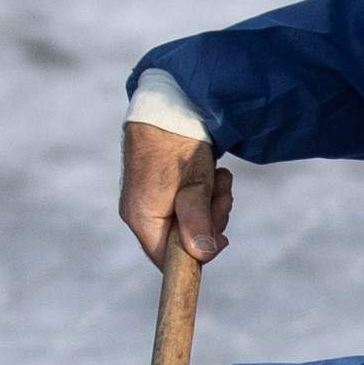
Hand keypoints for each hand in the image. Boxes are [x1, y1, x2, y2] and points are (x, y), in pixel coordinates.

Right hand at [119, 124, 230, 267]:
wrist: (168, 103)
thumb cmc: (178, 145)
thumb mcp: (194, 186)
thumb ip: (197, 223)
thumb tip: (202, 255)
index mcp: (142, 219)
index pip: (168, 260)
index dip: (198, 254)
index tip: (222, 238)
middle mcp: (141, 213)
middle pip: (182, 240)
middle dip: (210, 220)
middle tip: (221, 195)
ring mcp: (149, 199)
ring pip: (189, 219)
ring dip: (211, 202)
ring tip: (218, 178)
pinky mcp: (160, 186)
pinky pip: (187, 202)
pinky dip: (205, 190)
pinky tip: (212, 172)